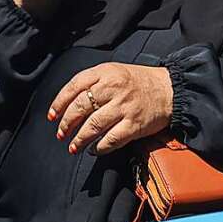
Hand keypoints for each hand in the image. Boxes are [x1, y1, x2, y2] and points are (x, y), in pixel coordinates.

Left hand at [49, 63, 172, 155]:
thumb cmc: (139, 82)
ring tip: (73, 147)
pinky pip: (111, 139)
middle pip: (80, 107)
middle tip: (60, 133)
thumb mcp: (114, 71)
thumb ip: (93, 82)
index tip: (52, 115)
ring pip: (93, 125)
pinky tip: (94, 150)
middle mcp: (113, 88)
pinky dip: (99, 148)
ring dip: (79, 139)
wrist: (169, 89)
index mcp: (105, 72)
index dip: (59, 102)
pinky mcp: (134, 125)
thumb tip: (69, 102)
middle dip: (66, 123)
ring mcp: (124, 107)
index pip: (74, 86)